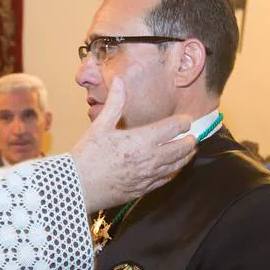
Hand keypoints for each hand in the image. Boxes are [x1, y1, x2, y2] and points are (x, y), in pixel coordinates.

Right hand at [70, 71, 194, 212]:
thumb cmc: (87, 156)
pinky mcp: (144, 189)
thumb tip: (119, 80)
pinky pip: (166, 180)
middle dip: (189, 140)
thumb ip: (115, 103)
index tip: (186, 119)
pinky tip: (174, 169)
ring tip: (189, 150)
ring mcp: (148, 176)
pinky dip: (174, 172)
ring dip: (185, 156)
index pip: (173, 128)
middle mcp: (150, 158)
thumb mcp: (100, 126)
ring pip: (176, 165)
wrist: (77, 186)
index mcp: (141, 139)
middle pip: (181, 148)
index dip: (183, 122)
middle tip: (191, 135)